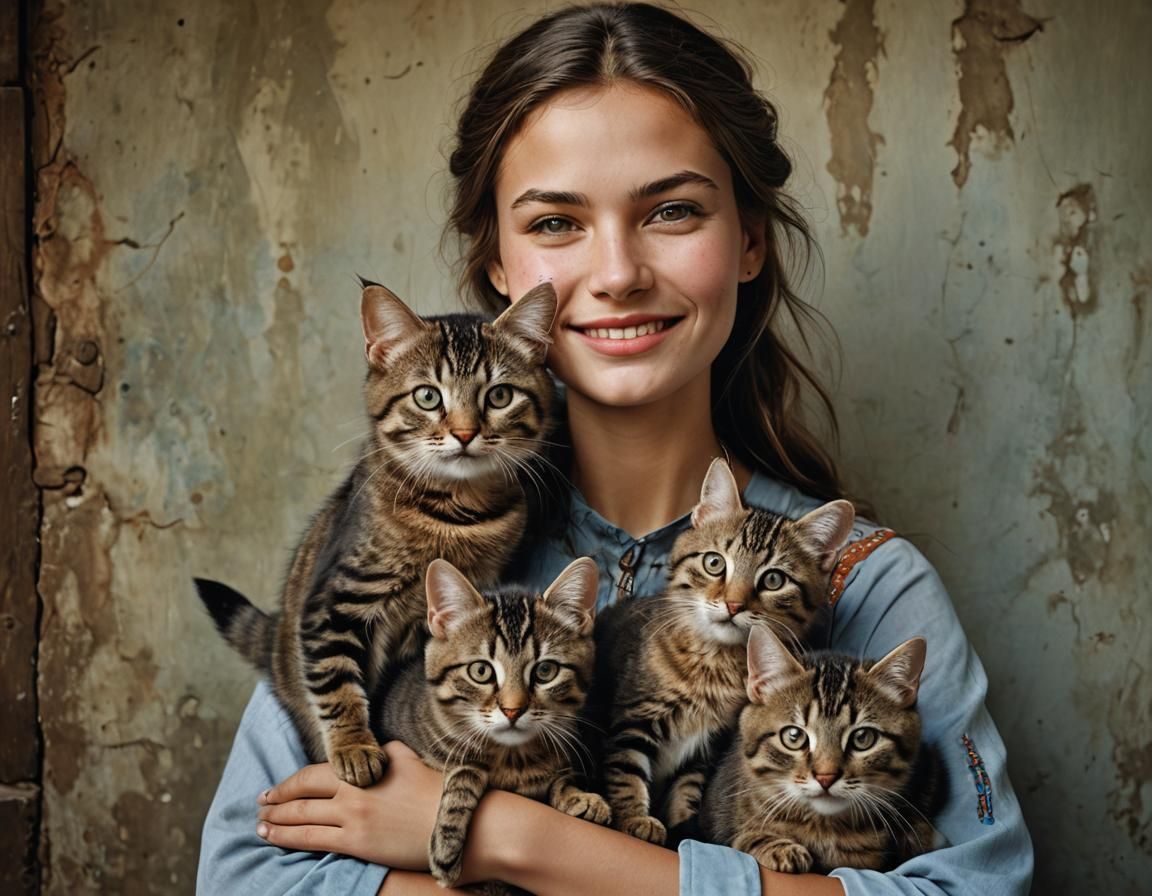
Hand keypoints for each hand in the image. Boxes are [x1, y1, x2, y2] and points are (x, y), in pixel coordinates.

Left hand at [256, 740, 443, 867]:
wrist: (458, 821)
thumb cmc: (436, 790)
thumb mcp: (407, 759)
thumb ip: (383, 753)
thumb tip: (372, 751)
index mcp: (363, 767)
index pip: (315, 772)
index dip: (291, 781)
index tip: (277, 786)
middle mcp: (352, 789)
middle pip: (302, 792)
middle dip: (277, 799)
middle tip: (261, 804)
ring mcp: (352, 817)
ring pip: (300, 816)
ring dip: (276, 820)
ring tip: (260, 824)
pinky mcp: (356, 843)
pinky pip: (310, 839)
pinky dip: (286, 837)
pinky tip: (273, 837)